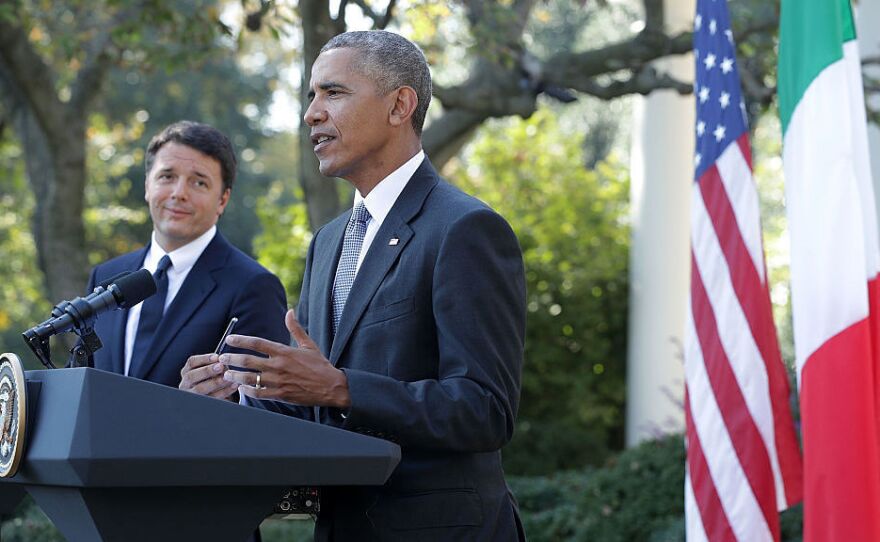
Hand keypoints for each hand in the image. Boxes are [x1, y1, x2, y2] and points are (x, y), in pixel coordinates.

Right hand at [179, 353, 239, 399]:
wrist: (216, 396)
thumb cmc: (215, 379)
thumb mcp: (212, 371)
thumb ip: (215, 365)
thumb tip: (223, 361)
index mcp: (187, 372)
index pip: (191, 362)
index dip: (204, 358)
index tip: (217, 357)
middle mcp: (186, 384)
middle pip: (192, 376)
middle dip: (207, 370)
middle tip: (221, 366)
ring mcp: (192, 395)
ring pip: (200, 389)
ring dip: (216, 382)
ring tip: (228, 378)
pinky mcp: (202, 403)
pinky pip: (212, 398)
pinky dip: (224, 392)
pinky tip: (234, 386)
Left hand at [221, 309, 350, 407]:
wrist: (332, 387)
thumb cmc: (320, 365)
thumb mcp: (309, 345)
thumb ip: (296, 328)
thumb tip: (290, 311)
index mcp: (285, 351)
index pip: (258, 343)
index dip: (241, 340)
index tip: (230, 339)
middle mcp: (279, 366)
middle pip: (248, 361)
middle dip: (232, 359)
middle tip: (221, 358)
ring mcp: (279, 381)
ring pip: (250, 378)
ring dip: (235, 376)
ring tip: (226, 374)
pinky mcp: (280, 395)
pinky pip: (258, 393)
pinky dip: (247, 391)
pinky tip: (241, 388)